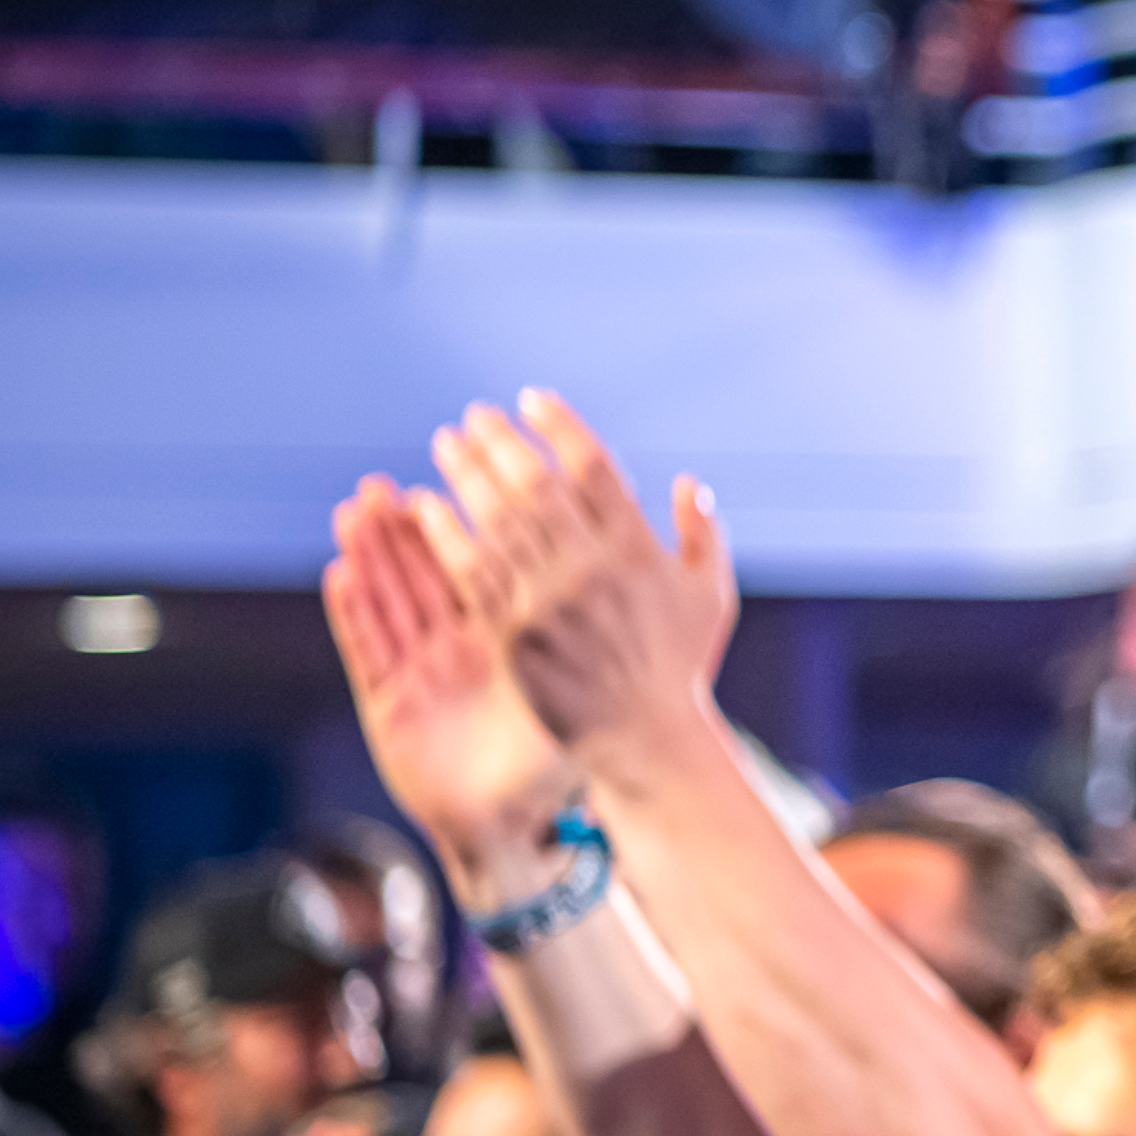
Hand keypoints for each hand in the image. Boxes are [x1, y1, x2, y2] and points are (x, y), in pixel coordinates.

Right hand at [325, 477, 581, 895]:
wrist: (512, 828)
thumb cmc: (550, 768)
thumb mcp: (578, 700)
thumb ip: (596, 649)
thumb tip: (643, 601)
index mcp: (502, 643)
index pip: (476, 571)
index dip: (458, 530)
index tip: (446, 479)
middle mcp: (455, 652)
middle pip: (423, 578)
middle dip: (402, 531)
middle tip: (384, 482)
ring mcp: (419, 675)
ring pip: (390, 604)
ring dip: (370, 557)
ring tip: (354, 510)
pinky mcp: (388, 707)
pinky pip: (368, 651)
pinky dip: (354, 613)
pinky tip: (339, 574)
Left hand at [416, 393, 734, 779]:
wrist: (643, 736)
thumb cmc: (679, 665)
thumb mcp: (711, 595)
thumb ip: (702, 534)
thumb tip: (686, 483)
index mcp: (637, 548)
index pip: (592, 466)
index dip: (559, 426)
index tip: (532, 400)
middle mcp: (590, 567)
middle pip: (535, 484)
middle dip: (502, 442)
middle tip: (476, 417)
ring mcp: (548, 600)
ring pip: (496, 521)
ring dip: (467, 475)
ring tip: (447, 445)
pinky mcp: (513, 633)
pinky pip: (471, 572)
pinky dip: (445, 534)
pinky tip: (425, 507)